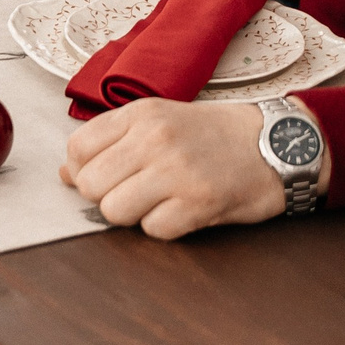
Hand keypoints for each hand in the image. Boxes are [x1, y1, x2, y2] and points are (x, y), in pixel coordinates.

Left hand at [60, 97, 293, 238]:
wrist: (279, 143)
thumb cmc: (215, 135)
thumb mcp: (160, 121)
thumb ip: (111, 143)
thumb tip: (65, 175)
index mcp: (141, 114)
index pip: (77, 149)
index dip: (83, 172)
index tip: (107, 176)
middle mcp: (154, 138)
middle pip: (90, 185)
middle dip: (105, 198)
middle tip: (135, 193)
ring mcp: (177, 170)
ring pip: (114, 211)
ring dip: (133, 215)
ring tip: (159, 202)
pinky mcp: (199, 202)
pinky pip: (153, 230)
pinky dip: (165, 228)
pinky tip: (184, 210)